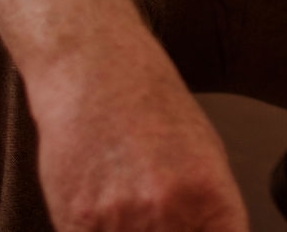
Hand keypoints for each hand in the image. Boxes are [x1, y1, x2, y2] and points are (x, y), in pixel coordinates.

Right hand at [29, 44, 249, 230]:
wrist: (96, 70)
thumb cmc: (151, 104)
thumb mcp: (206, 155)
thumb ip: (210, 213)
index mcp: (210, 195)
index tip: (195, 229)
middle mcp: (168, 211)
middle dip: (168, 231)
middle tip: (158, 216)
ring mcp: (120, 220)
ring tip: (129, 202)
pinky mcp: (77, 220)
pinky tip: (104, 209)